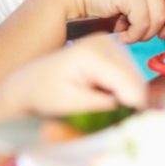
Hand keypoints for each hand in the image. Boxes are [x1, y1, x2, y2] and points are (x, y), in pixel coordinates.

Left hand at [0, 35, 146, 120]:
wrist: (29, 83)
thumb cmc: (44, 96)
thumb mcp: (72, 105)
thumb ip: (104, 105)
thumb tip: (133, 105)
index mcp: (93, 54)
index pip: (130, 83)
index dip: (132, 107)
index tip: (123, 124)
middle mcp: (104, 41)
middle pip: (136, 78)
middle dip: (129, 101)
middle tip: (110, 117)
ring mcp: (108, 42)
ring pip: (135, 76)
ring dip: (125, 95)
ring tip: (100, 103)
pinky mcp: (110, 48)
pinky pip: (127, 73)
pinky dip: (121, 88)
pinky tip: (102, 94)